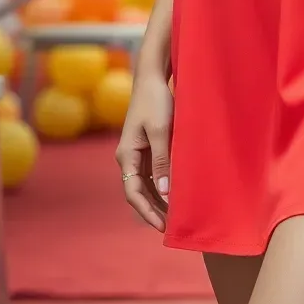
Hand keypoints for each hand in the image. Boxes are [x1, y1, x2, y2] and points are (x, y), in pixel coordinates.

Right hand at [115, 68, 173, 230]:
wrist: (152, 77)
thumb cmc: (156, 101)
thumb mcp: (161, 131)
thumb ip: (162, 162)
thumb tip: (164, 193)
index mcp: (127, 155)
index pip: (133, 193)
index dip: (147, 212)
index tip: (163, 227)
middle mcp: (128, 158)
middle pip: (138, 192)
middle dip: (153, 210)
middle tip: (173, 227)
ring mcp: (137, 153)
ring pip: (146, 184)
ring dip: (159, 200)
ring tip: (176, 215)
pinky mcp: (147, 147)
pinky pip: (153, 173)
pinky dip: (162, 185)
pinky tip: (176, 193)